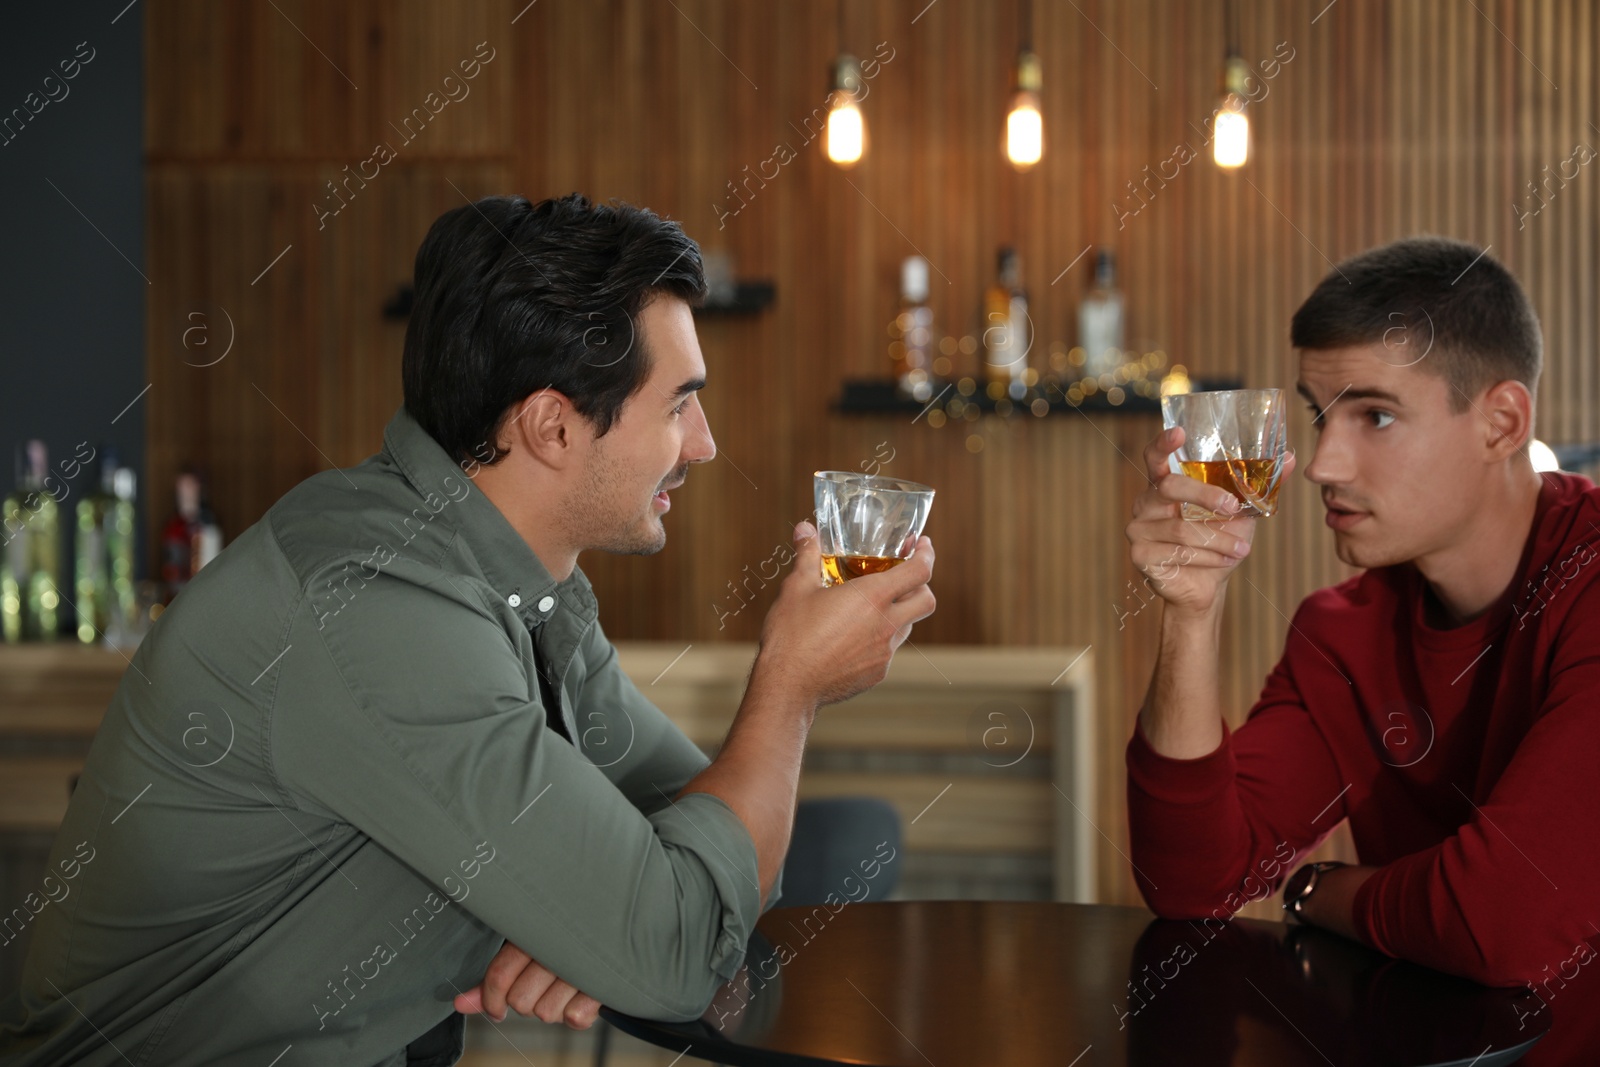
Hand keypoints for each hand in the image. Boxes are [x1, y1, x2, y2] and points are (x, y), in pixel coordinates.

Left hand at [453, 940, 600, 1028]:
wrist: (616, 924)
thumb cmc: (563, 937)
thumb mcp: (526, 946)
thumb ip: (496, 977)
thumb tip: (460, 1004)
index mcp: (533, 930)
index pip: (500, 975)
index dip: (491, 1000)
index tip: (496, 1009)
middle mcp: (557, 946)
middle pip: (521, 1001)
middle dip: (526, 1002)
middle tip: (540, 986)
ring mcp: (582, 965)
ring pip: (545, 1013)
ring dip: (552, 1006)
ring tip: (563, 986)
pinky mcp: (604, 985)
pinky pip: (574, 1019)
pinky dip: (576, 1012)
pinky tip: (581, 993)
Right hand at [755, 521, 936, 707]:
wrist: (788, 686)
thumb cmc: (791, 636)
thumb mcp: (797, 588)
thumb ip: (807, 555)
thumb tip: (805, 530)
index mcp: (872, 598)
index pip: (920, 572)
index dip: (926, 555)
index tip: (922, 546)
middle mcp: (886, 625)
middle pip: (926, 601)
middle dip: (921, 585)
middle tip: (903, 576)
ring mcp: (884, 652)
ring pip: (906, 626)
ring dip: (898, 612)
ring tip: (869, 607)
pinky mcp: (876, 673)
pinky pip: (887, 650)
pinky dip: (879, 638)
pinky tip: (852, 636)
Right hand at [1126, 428, 1295, 616]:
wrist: (1207, 586)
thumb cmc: (1220, 541)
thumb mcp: (1243, 511)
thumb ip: (1259, 485)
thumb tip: (1290, 457)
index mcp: (1165, 484)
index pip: (1156, 457)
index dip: (1164, 444)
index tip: (1180, 432)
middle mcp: (1146, 501)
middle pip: (1170, 486)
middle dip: (1205, 495)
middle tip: (1232, 507)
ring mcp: (1138, 528)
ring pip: (1181, 527)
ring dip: (1218, 539)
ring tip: (1241, 549)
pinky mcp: (1140, 555)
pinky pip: (1177, 552)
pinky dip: (1208, 556)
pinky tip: (1223, 561)